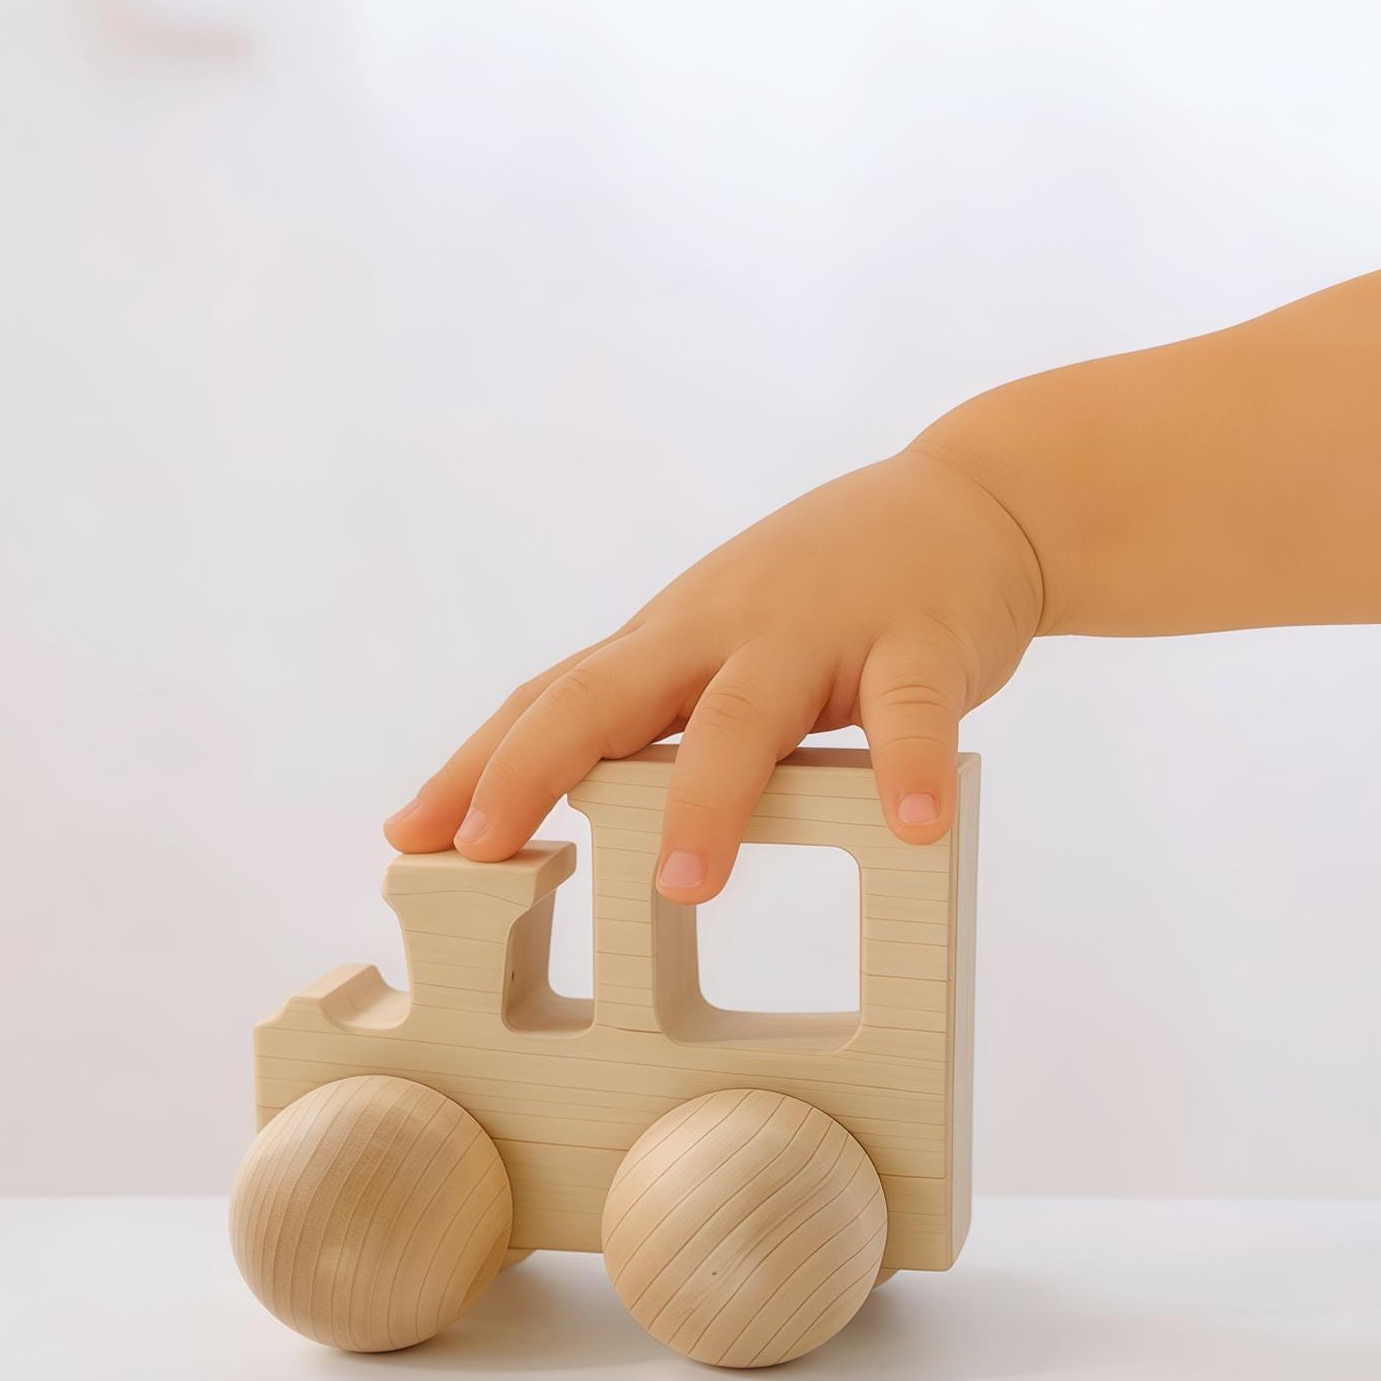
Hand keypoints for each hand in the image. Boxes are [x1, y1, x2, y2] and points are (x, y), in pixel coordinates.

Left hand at [382, 441, 1044, 899]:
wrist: (971, 498)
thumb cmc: (831, 588)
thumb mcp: (727, 636)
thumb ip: (662, 702)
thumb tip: (566, 789)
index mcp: (674, 639)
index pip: (556, 698)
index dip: (480, 765)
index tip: (409, 837)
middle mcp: (725, 629)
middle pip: (611, 694)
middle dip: (536, 768)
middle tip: (482, 848)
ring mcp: (819, 631)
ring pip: (748, 715)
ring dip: (708, 797)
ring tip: (684, 883)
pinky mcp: (918, 640)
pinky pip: (910, 709)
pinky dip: (908, 765)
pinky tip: (913, 826)